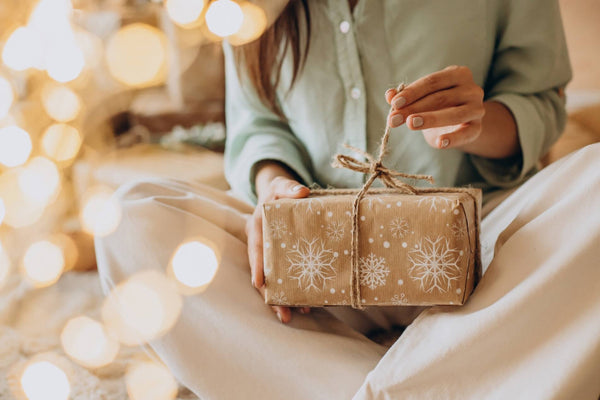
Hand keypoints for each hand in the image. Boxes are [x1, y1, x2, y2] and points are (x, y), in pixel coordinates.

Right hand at [247, 171, 310, 322]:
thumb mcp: (281, 186)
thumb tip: (302, 192)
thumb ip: (289, 187)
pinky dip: (293, 291)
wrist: (278, 197)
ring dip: (282, 299)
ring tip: (294, 316)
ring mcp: (270, 255)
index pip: (255, 249)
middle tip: (283, 315)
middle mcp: (261, 246)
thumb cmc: (279, 191)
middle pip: (264, 274)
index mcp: (257, 229)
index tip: (259, 283)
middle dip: (271, 296)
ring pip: (274, 281)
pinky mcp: (281, 260)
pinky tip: (306, 305)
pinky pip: (285, 278)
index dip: (257, 266)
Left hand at [385, 65, 484, 149]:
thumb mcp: (422, 97)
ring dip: (430, 119)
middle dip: (413, 109)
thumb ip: (406, 96)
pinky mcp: (477, 128)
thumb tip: (389, 95)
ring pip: (454, 114)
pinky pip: (466, 134)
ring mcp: (477, 109)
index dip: (412, 92)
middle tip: (393, 119)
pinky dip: (453, 139)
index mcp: (458, 74)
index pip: (432, 82)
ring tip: (411, 124)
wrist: (460, 122)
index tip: (394, 104)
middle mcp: (472, 89)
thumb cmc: (438, 104)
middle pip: (440, 98)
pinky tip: (439, 143)